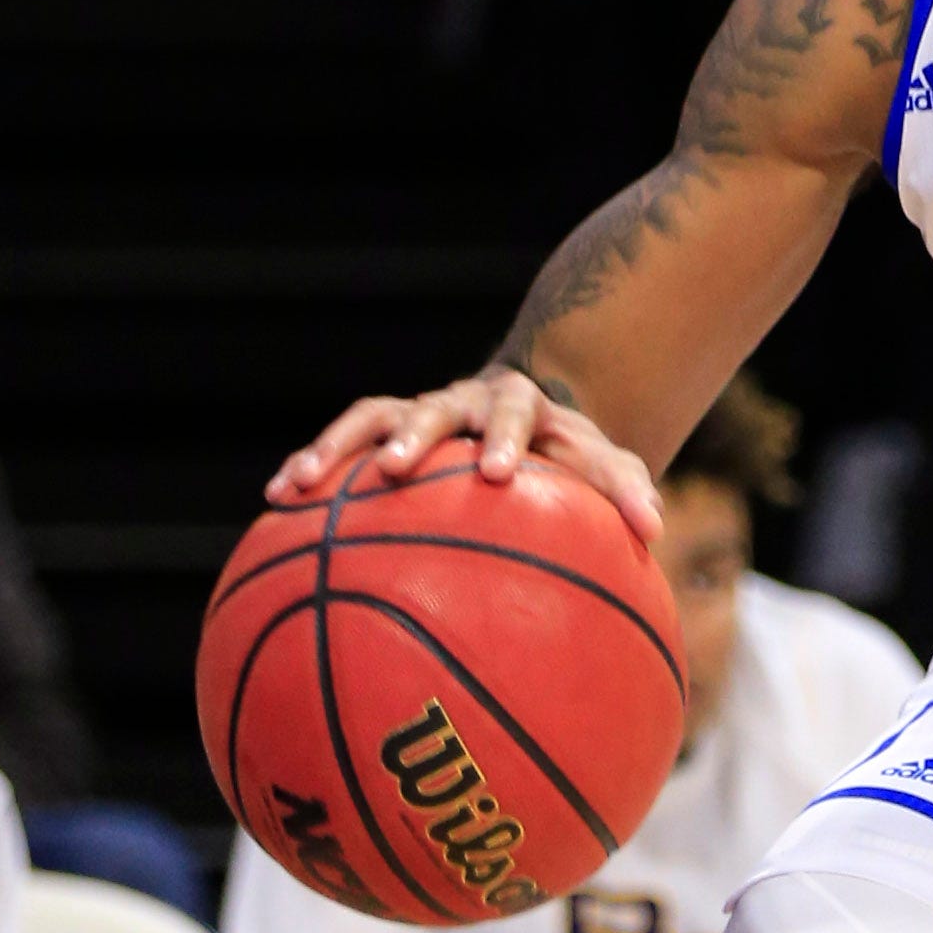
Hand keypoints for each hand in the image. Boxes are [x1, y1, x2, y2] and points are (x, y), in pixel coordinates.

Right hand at [269, 370, 660, 537]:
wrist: (530, 413)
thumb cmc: (570, 455)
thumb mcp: (604, 466)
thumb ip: (627, 490)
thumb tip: (654, 530)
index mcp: (526, 409)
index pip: (521, 417)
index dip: (506, 440)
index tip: (496, 475)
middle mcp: (469, 403)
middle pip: (437, 410)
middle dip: (415, 436)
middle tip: (396, 469)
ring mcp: (421, 412)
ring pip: (374, 418)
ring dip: (339, 446)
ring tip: (302, 483)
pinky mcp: (385, 426)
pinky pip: (341, 440)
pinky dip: (311, 463)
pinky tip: (278, 499)